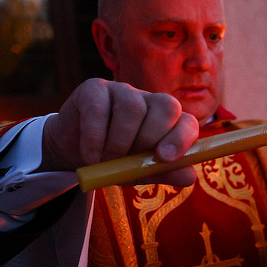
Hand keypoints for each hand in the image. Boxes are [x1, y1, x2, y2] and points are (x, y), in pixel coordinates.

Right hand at [41, 79, 199, 185]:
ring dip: (120, 143)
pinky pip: (99, 108)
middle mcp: (151, 100)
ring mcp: (124, 90)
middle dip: (149, 140)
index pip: (188, 122)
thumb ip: (165, 173)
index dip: (181, 139)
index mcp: (169, 121)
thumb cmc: (117, 162)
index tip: (164, 158)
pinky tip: (91, 156)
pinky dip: (95, 138)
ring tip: (107, 162)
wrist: (76, 154)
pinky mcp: (95, 88)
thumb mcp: (142, 172)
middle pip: (167, 107)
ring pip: (133, 107)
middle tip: (127, 163)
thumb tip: (190, 177)